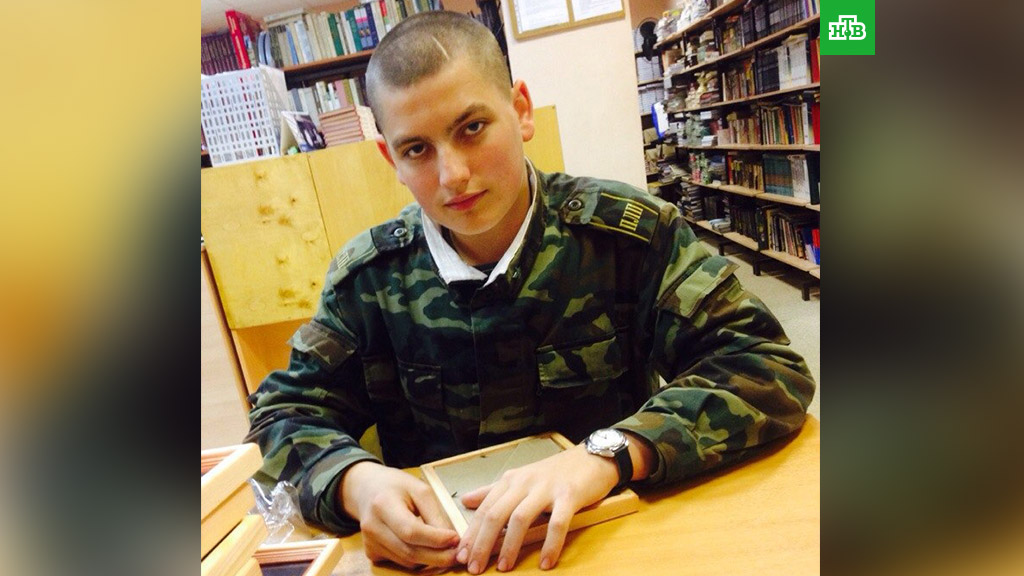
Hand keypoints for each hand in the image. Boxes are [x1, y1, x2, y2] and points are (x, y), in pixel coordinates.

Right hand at [340, 461, 459, 568]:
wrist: (367, 489)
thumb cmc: (396, 486)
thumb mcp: (420, 490)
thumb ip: (435, 514)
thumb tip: (451, 539)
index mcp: (383, 504)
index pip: (411, 531)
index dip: (435, 539)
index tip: (455, 539)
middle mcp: (372, 527)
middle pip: (409, 552)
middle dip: (437, 556)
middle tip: (457, 554)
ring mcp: (370, 542)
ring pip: (407, 561)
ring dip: (429, 560)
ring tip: (445, 550)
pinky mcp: (371, 552)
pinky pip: (400, 562)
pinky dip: (417, 559)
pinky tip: (425, 548)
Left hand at [455, 445, 618, 572]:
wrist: (592, 457)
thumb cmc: (555, 472)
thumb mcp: (521, 477)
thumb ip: (493, 490)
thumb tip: (466, 500)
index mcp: (511, 480)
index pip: (485, 509)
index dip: (471, 534)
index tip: (461, 555)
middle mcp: (525, 483)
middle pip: (496, 515)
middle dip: (482, 543)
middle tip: (474, 567)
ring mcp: (547, 489)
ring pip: (521, 519)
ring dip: (510, 546)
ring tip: (504, 568)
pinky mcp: (569, 496)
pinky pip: (557, 524)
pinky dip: (550, 544)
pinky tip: (546, 562)